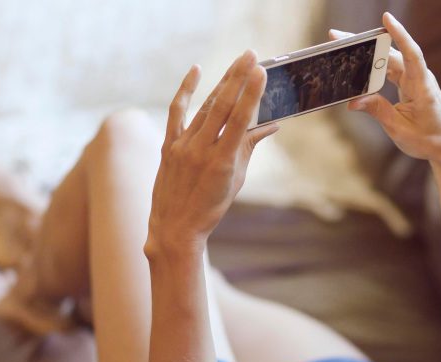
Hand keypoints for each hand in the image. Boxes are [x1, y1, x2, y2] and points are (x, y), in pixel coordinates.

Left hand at [145, 52, 278, 260]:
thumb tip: (271, 125)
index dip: (251, 94)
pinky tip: (197, 71)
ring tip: (237, 62)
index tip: (261, 71)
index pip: (240, 120)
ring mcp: (182, 146)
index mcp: (222, 161)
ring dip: (222, 82)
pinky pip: (177, 112)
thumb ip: (249, 148)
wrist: (175, 228)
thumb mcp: (236, 180)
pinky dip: (186, 91)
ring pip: (205, 107)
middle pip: (222, 106)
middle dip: (238, 78)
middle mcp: (201, 150)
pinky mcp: (169, 145)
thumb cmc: (211, 207)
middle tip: (251, 55)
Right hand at [331, 13, 440, 162]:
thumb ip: (377, 111)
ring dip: (368, 54)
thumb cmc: (428, 139)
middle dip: (366, 43)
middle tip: (338, 36)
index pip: (411, 53)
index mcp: (421, 86)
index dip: (399, 34)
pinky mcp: (410, 85)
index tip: (386, 18)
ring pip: (389, 61)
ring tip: (343, 48)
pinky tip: (359, 65)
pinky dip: (375, 67)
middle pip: (392, 53)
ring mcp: (415, 80)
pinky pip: (390, 70)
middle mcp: (419, 78)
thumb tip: (353, 101)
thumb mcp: (398, 129)